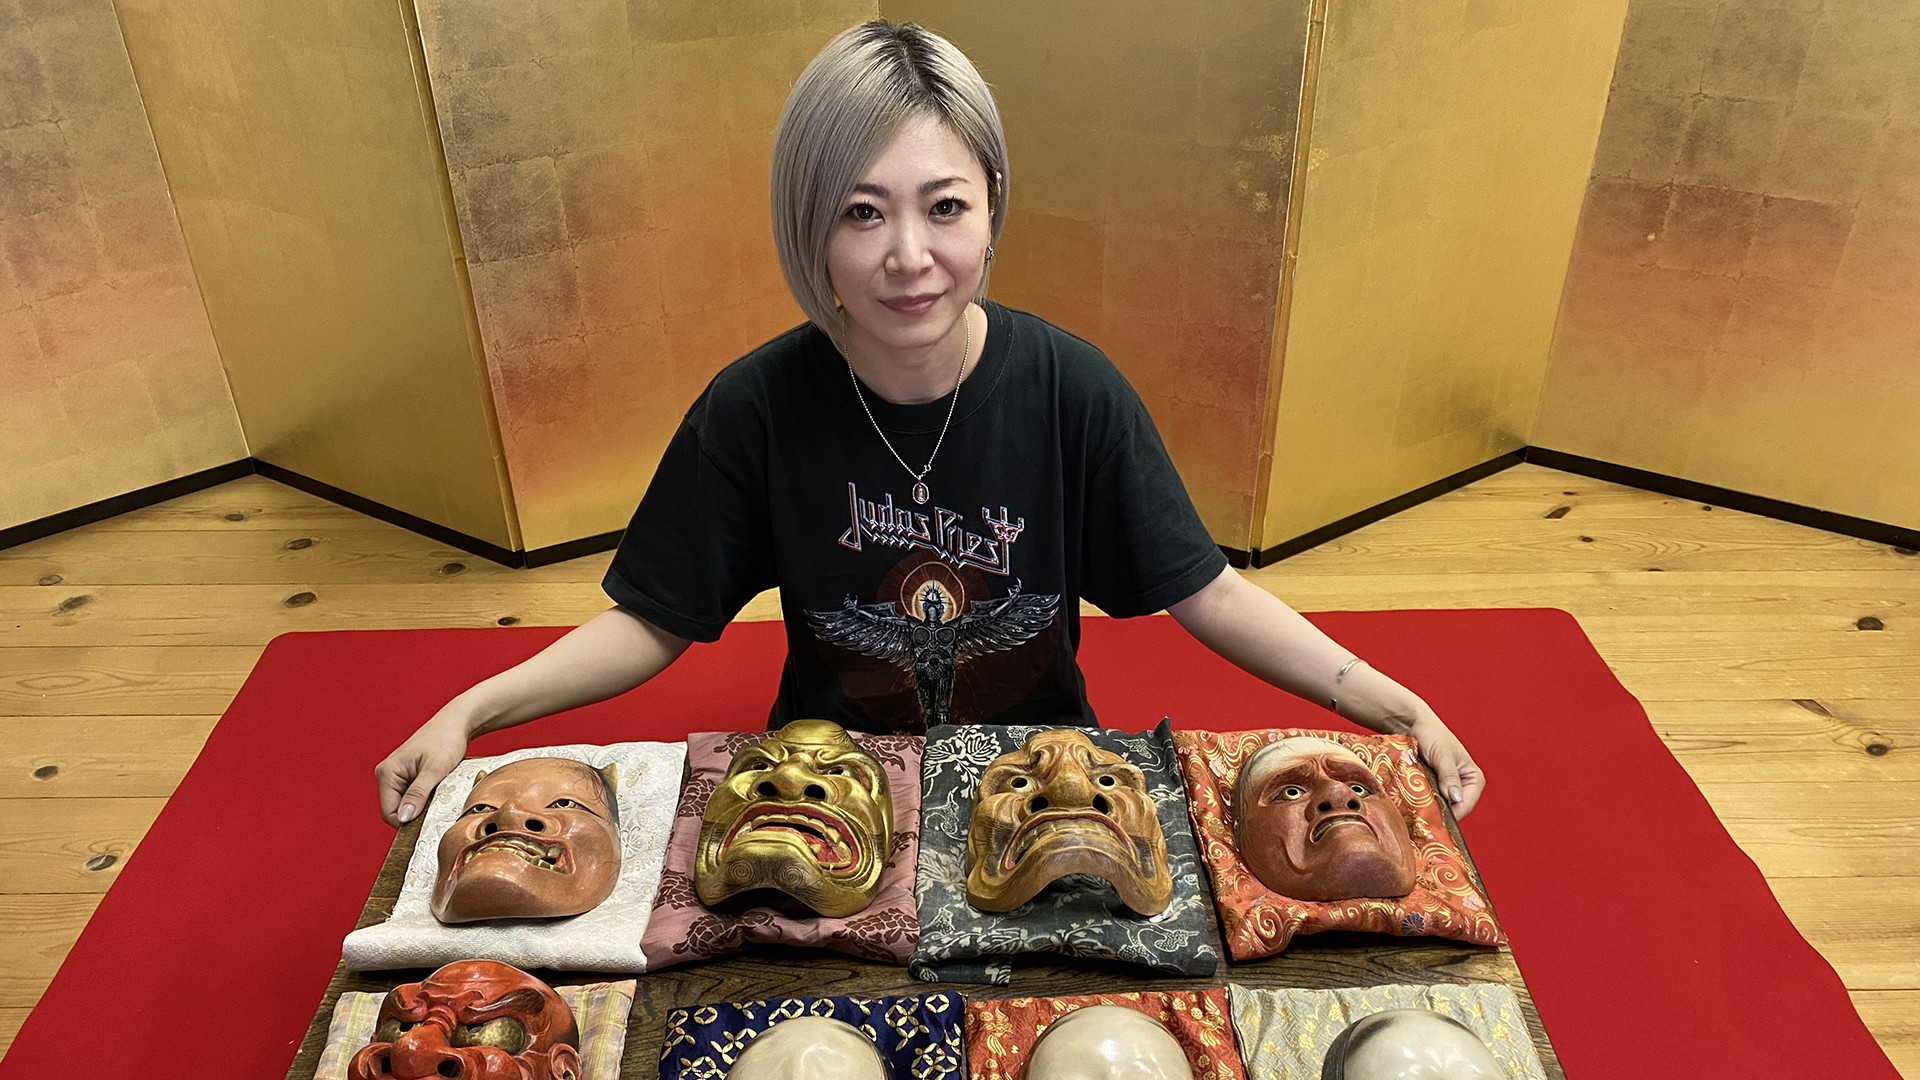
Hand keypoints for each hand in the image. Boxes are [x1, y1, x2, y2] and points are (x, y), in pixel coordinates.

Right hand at [374, 710, 470, 827]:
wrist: (456, 723)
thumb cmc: (445, 740)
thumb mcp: (434, 770)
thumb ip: (417, 794)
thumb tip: (403, 818)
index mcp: (387, 773)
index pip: (389, 813)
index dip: (407, 822)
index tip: (428, 821)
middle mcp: (386, 774)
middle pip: (396, 810)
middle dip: (415, 813)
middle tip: (437, 805)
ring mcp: (396, 775)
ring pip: (405, 804)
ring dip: (422, 805)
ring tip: (439, 793)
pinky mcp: (406, 775)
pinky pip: (411, 796)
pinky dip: (425, 798)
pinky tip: (437, 789)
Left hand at [1409, 714, 1484, 818]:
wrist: (1411, 723)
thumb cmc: (1431, 733)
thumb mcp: (1442, 755)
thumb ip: (1449, 776)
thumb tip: (1455, 797)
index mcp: (1473, 778)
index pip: (1466, 804)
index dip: (1453, 812)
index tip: (1436, 817)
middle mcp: (1462, 785)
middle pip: (1453, 808)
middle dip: (1439, 811)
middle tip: (1423, 814)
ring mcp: (1445, 787)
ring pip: (1439, 806)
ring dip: (1428, 807)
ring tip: (1416, 807)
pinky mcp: (1431, 787)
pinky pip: (1427, 801)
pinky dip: (1420, 802)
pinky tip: (1411, 802)